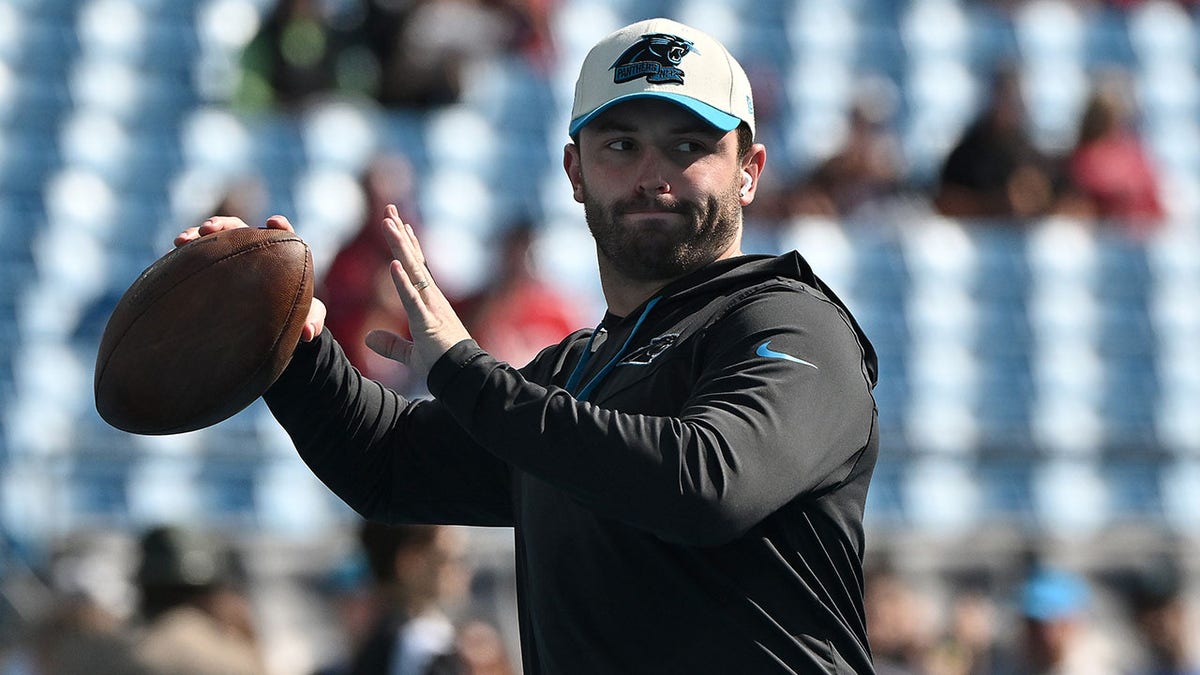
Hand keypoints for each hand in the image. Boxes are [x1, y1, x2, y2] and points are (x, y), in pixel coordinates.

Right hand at [175, 215, 326, 341]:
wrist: (271, 324)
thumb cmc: (294, 314)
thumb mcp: (306, 317)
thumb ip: (312, 319)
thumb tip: (308, 333)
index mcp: (279, 254)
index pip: (280, 233)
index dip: (278, 226)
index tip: (274, 223)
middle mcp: (252, 250)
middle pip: (238, 229)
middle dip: (223, 225)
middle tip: (210, 229)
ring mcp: (230, 258)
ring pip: (213, 240)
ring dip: (196, 236)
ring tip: (182, 241)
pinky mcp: (212, 269)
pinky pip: (196, 258)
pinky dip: (185, 256)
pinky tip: (171, 258)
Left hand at [365, 204, 470, 380]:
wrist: (464, 379)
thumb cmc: (443, 366)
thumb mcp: (412, 355)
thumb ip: (391, 345)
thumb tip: (368, 338)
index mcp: (429, 304)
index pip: (417, 268)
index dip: (407, 245)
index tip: (398, 223)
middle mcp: (432, 300)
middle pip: (413, 261)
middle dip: (400, 234)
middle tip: (388, 209)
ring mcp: (431, 309)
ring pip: (412, 272)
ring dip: (399, 247)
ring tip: (387, 224)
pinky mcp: (428, 323)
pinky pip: (412, 299)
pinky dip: (402, 282)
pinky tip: (393, 264)